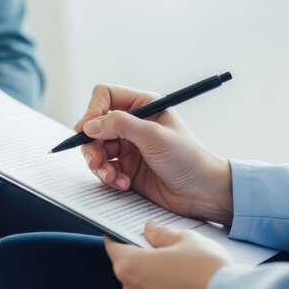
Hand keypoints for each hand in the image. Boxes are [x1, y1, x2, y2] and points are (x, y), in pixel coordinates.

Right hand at [75, 84, 233, 224]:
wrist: (201, 192)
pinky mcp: (126, 166)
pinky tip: (123, 183)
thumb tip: (90, 125)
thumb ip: (120, 125)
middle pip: (95, 125)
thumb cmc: (188, 159)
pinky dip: (108, 176)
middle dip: (91, 144)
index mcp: (143, 106)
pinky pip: (104, 167)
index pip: (105, 96)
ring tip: (111, 175)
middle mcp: (132, 123)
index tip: (87, 129)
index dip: (93, 111)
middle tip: (95, 160)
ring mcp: (128, 146)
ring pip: (95, 148)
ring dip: (99, 164)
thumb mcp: (154, 136)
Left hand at [104, 222, 231, 288]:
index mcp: (129, 266)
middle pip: (127, 267)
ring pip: (140, 285)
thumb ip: (161, 233)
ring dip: (151, 275)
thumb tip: (150, 229)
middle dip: (140, 255)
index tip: (123, 230)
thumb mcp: (185, 239)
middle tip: (159, 246)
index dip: (118, 235)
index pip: (112, 246)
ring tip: (176, 266)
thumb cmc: (207, 270)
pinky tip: (180, 283)